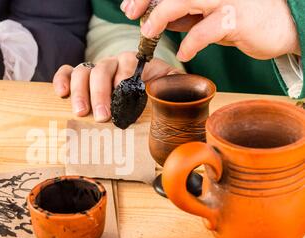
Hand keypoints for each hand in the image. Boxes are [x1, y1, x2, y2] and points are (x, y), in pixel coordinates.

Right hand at [53, 52, 182, 121]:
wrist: (139, 91)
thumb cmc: (151, 91)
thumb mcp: (165, 87)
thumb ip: (173, 87)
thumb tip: (181, 93)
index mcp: (133, 65)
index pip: (126, 64)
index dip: (123, 78)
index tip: (122, 95)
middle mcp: (112, 64)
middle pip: (101, 70)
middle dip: (101, 93)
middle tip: (103, 116)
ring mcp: (94, 70)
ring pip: (82, 72)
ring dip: (81, 92)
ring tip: (82, 112)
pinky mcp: (79, 77)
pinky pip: (66, 72)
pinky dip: (61, 80)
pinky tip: (61, 93)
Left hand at [121, 0, 300, 60]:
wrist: (286, 26)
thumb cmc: (247, 18)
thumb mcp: (210, 14)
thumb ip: (186, 15)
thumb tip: (155, 21)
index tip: (130, 5)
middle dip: (147, 0)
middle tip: (130, 13)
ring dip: (161, 15)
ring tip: (148, 32)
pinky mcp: (238, 17)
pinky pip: (205, 30)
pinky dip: (190, 43)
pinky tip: (184, 52)